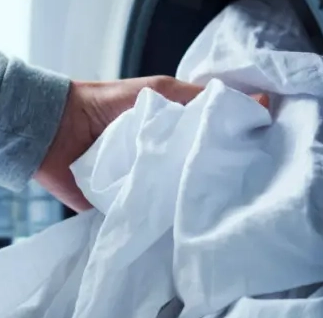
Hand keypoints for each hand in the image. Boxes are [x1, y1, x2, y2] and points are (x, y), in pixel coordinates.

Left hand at [34, 76, 267, 211]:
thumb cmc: (106, 103)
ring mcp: (147, 186)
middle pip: (199, 175)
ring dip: (193, 202)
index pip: (213, 146)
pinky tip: (190, 228)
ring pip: (179, 199)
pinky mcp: (127, 208)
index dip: (237, 151)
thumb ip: (200, 99)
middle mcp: (164, 162)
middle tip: (253, 190)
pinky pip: (151, 219)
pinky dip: (164, 223)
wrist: (55, 129)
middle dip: (220, 181)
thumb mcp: (159, 92)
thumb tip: (257, 100)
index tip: (267, 159)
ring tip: (226, 211)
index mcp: (174, 135)